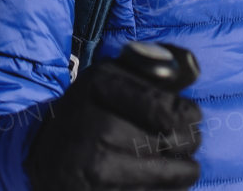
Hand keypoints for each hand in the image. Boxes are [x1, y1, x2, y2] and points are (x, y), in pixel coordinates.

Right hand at [26, 43, 202, 190]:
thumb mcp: (115, 77)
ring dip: (183, 171)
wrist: (49, 157)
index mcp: (104, 84)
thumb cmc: (94, 111)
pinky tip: (157, 182)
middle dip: (189, 141)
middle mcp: (100, 123)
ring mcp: (98, 164)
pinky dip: (165, 190)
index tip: (189, 117)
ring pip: (172, 173)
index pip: (168, 108)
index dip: (188, 115)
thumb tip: (193, 65)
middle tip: (184, 141)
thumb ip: (156, 68)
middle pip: (175, 139)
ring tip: (178, 165)